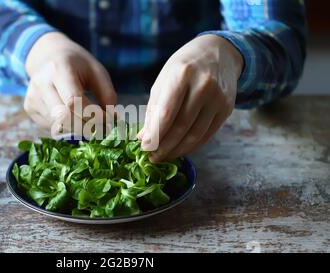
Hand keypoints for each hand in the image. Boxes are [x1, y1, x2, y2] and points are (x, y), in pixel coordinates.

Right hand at [24, 32, 116, 133]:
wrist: (49, 55)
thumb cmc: (77, 64)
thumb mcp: (97, 71)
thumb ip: (107, 95)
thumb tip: (111, 120)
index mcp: (58, 69)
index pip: (73, 101)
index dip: (92, 115)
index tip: (108, 120)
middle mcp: (41, 83)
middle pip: (63, 117)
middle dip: (86, 127)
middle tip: (102, 129)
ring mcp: (32, 96)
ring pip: (57, 125)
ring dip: (78, 129)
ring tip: (91, 123)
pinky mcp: (29, 107)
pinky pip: (50, 126)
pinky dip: (66, 127)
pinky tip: (73, 117)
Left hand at [140, 34, 242, 161]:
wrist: (219, 53)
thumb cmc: (184, 66)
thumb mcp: (164, 80)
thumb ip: (154, 109)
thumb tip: (144, 138)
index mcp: (183, 74)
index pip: (167, 113)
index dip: (155, 135)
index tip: (144, 148)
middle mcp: (203, 86)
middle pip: (181, 127)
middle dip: (164, 147)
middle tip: (152, 158)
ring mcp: (218, 98)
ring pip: (195, 134)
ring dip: (177, 150)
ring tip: (163, 156)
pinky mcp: (227, 109)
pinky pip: (207, 134)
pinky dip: (192, 146)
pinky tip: (180, 150)